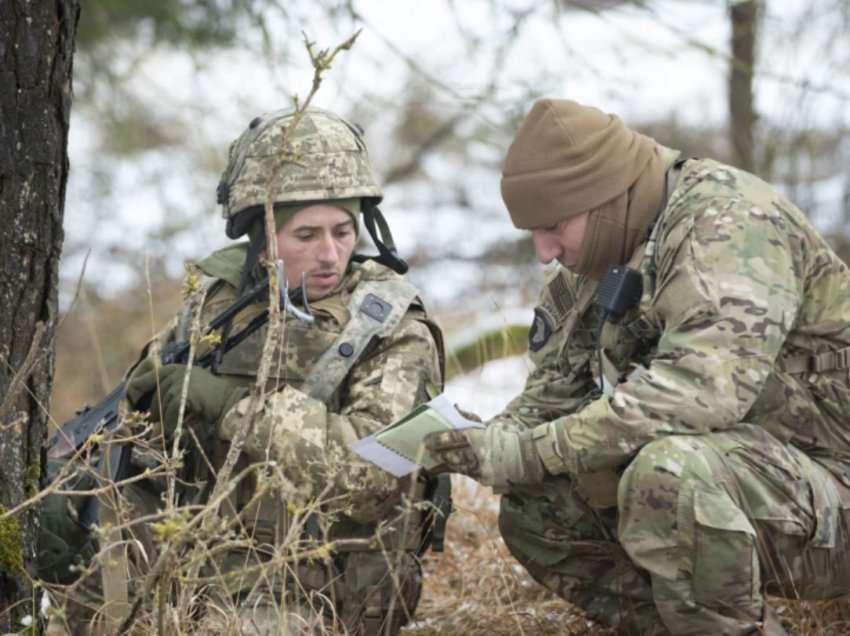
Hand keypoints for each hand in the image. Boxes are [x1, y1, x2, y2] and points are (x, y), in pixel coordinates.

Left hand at [126, 360, 243, 435]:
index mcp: (172, 369)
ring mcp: (178, 382)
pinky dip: (172, 425)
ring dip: (167, 421)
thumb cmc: (209, 399)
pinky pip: (168, 415)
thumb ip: (168, 394)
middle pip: (153, 399)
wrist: (229, 402)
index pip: (140, 380)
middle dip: (156, 414)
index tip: (130, 410)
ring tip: (181, 421)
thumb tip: (148, 413)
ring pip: (160, 409)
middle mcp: (173, 372)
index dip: (132, 396)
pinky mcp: (183, 394)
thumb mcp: (186, 389)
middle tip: (163, 424)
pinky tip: (183, 425)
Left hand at [423, 425, 545, 490]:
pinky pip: (469, 474)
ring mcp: (482, 469)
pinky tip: (452, 469)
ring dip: (445, 464)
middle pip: (452, 455)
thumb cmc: (509, 436)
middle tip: (426, 451)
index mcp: (479, 437)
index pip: (453, 438)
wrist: (530, 456)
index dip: (437, 440)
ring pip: (459, 467)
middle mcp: (478, 454)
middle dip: (438, 454)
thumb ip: (471, 420)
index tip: (426, 440)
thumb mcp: (491, 425)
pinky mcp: (486, 479)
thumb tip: (454, 410)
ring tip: (435, 462)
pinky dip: (460, 470)